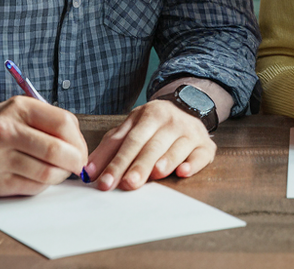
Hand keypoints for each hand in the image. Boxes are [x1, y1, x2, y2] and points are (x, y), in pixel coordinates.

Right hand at [0, 96, 88, 195]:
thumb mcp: (18, 110)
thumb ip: (49, 122)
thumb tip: (81, 147)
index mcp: (18, 108)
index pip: (64, 124)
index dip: (80, 140)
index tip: (81, 150)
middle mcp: (6, 131)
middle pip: (57, 151)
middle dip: (76, 162)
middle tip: (78, 166)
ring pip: (48, 174)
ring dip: (61, 176)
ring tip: (58, 171)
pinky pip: (33, 188)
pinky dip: (43, 184)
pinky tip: (38, 176)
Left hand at [84, 99, 214, 190]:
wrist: (189, 108)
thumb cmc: (154, 125)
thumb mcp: (132, 127)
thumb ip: (110, 147)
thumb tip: (88, 171)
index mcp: (149, 115)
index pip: (130, 140)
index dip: (116, 161)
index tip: (103, 181)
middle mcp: (170, 121)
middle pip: (151, 145)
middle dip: (138, 166)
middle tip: (127, 184)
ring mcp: (190, 132)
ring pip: (176, 148)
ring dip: (165, 162)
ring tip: (154, 175)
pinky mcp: (206, 145)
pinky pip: (200, 155)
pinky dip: (193, 164)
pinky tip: (184, 172)